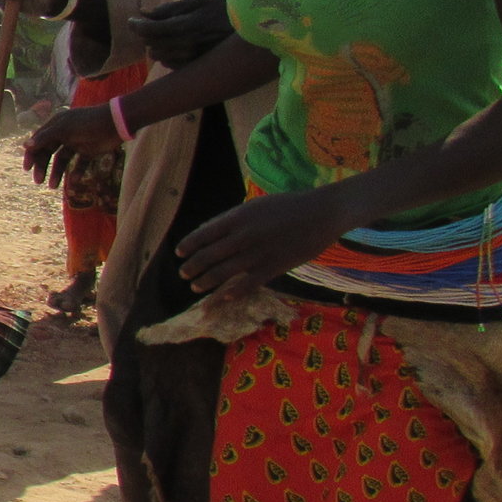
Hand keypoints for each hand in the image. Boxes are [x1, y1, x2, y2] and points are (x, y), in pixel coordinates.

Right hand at [23, 105, 120, 188]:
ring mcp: (76, 143)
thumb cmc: (88, 123)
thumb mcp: (64, 129)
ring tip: (53, 186)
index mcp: (56, 126)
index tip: (27, 169)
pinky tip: (73, 182)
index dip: (31, 154)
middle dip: (42, 167)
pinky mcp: (88, 152)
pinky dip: (75, 173)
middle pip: (48, 153)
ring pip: (62, 160)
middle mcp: (64, 134)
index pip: (38, 141)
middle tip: (38, 181)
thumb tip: (25, 146)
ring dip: (56, 173)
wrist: (116, 123)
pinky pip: (78, 165)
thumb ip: (45, 138)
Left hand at [129, 0, 232, 69]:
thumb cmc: (221, 9)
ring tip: (163, 36)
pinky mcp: (196, 67)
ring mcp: (191, 59)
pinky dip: (166, 55)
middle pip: (151, 44)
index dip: (136, 25)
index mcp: (186, 26)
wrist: (249, 28)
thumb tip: (144, 13)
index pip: (150, 30)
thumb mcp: (195, 2)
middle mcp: (187, 45)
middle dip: (145, 34)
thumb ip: (168, 9)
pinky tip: (174, 46)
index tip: (132, 20)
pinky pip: (169, 64)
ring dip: (155, 46)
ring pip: (158, 56)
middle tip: (149, 25)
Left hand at [174, 185, 351, 297]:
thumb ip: (232, 220)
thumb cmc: (288, 206)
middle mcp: (244, 236)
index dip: (188, 246)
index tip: (179, 254)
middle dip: (192, 267)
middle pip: (209, 256)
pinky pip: (249, 283)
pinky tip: (225, 296)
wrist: (322, 213)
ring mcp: (259, 253)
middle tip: (184, 274)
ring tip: (196, 286)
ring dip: (206, 281)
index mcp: (237, 218)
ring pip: (224, 272)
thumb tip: (207, 232)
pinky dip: (234, 291)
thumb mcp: (255, 206)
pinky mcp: (275, 267)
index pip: (203, 234)